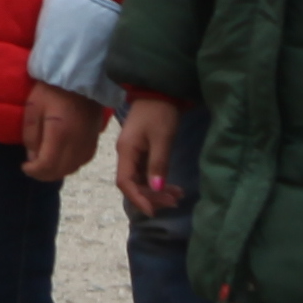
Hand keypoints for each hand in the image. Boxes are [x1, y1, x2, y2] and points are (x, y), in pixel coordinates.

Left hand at [21, 81, 108, 182]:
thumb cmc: (52, 89)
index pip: (48, 165)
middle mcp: (77, 143)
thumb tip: (32, 157)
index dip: (34, 171)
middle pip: (61, 171)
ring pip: (74, 168)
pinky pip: (84, 160)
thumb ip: (31, 135)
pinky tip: (63, 158)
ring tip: (46, 164)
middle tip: (33, 168)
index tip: (24, 167)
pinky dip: (71, 164)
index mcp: (60, 134)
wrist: (80, 76)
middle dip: (44, 174)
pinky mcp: (96, 137)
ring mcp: (89, 141)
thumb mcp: (33, 108)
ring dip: (58, 171)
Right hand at [115, 91, 182, 213]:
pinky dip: (159, 181)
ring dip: (157, 191)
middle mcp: (126, 154)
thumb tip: (156, 189)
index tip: (154, 211)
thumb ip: (158, 164)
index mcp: (126, 152)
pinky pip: (147, 173)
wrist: (160, 90)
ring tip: (178, 196)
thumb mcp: (162, 138)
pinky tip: (173, 186)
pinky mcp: (142, 150)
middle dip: (152, 197)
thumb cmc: (160, 113)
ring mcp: (134, 153)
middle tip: (174, 202)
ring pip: (141, 180)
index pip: (125, 183)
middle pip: (133, 184)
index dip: (138, 199)